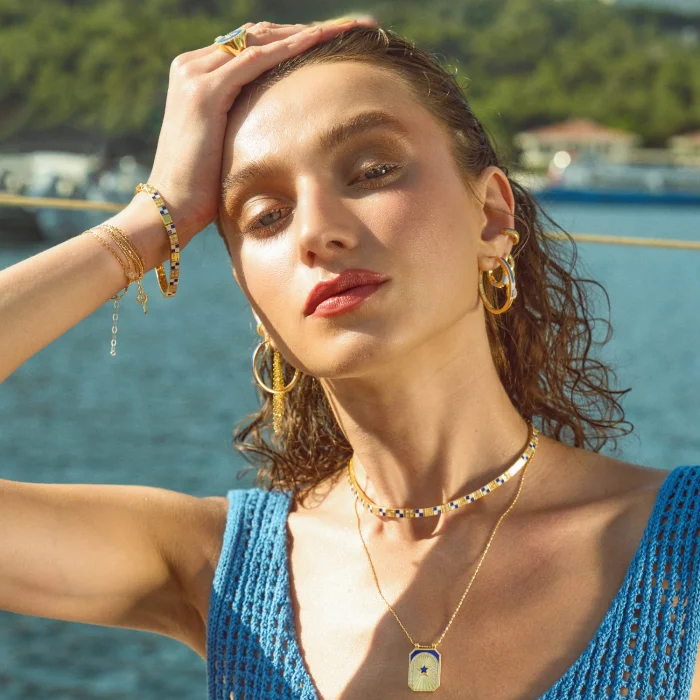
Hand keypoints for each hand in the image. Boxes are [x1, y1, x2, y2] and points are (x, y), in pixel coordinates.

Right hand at [144, 18, 376, 247]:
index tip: (328, 41)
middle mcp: (192, 66)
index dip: (291, 41)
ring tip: (345, 29)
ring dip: (306, 33)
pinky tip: (320, 41)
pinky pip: (257, 59)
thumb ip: (241, 123)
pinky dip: (290, 48)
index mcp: (196, 76)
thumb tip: (275, 129)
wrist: (170, 207)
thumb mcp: (224, 145)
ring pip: (261, 40)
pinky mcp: (205, 91)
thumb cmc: (201, 189)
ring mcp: (196, 74)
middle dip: (305, 30)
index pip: (251, 46)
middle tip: (348, 27)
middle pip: (258, 36)